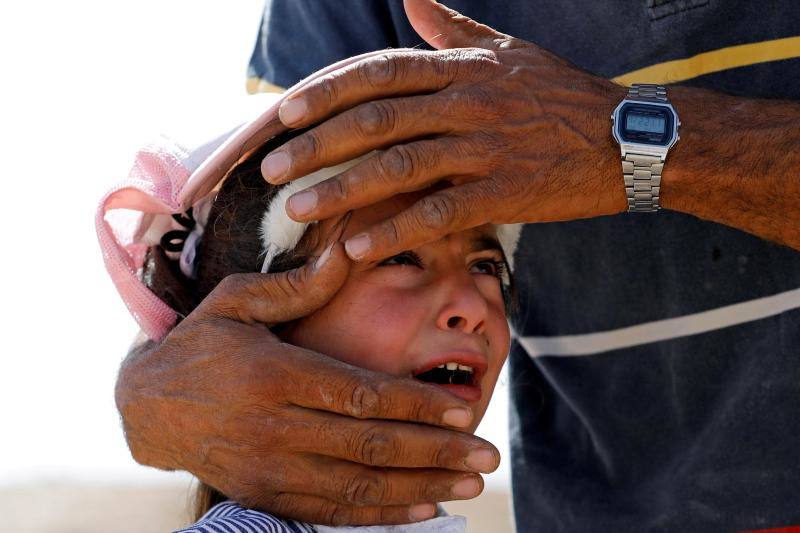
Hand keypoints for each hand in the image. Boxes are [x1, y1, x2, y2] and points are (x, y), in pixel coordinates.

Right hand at [115, 243, 498, 525]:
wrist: (147, 406)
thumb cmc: (202, 344)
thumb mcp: (238, 301)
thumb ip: (298, 286)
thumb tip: (349, 250)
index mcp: (275, 374)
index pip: (361, 394)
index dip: (418, 404)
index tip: (464, 407)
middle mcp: (274, 427)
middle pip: (371, 445)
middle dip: (436, 452)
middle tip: (487, 457)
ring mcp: (269, 468)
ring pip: (359, 487)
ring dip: (421, 489)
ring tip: (470, 486)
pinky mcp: (265, 494)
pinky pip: (331, 512)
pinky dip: (380, 517)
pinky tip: (421, 511)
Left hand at [260, 0, 628, 261]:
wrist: (628, 138)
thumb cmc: (561, 96)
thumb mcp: (508, 52)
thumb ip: (452, 28)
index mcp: (462, 69)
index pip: (380, 72)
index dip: (328, 91)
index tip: (284, 112)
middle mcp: (467, 103)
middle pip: (377, 119)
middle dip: (317, 144)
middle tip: (272, 169)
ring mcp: (486, 148)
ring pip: (399, 165)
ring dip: (342, 189)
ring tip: (298, 210)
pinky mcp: (505, 192)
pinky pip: (438, 212)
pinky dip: (395, 230)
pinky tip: (356, 247)